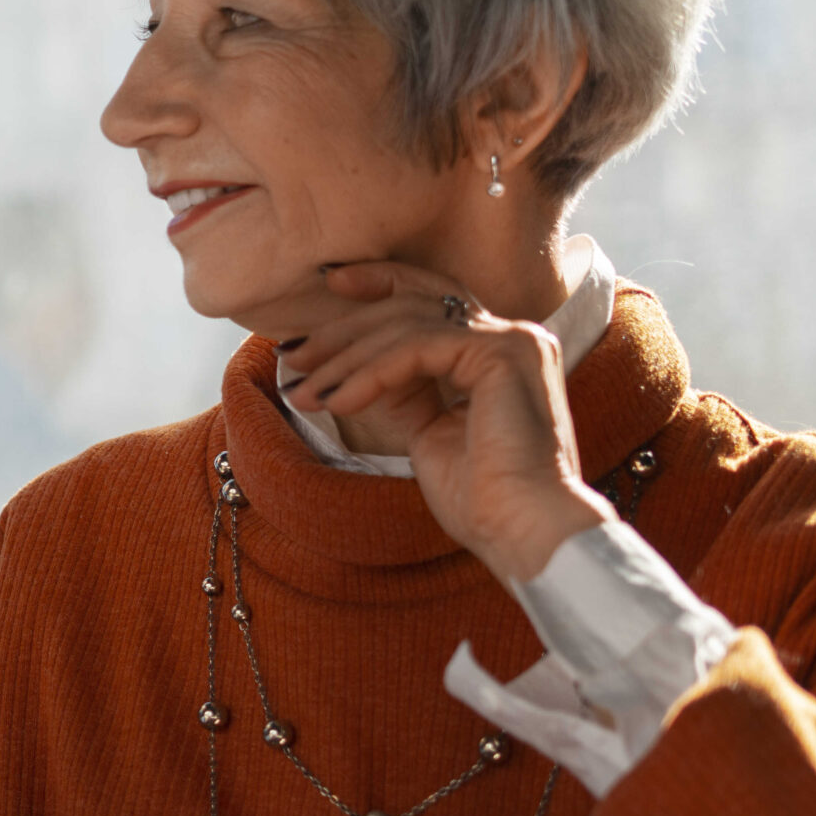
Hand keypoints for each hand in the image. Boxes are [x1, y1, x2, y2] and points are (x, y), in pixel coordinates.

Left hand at [280, 262, 610, 581]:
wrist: (523, 532)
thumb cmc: (482, 499)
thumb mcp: (430, 431)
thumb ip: (408, 390)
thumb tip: (363, 368)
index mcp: (501, 352)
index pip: (434, 298)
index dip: (380, 284)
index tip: (328, 287)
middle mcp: (514, 336)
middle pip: (414, 302)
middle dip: (346, 327)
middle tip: (293, 355)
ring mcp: (513, 340)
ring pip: (408, 324)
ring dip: (346, 359)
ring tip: (306, 393)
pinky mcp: (502, 354)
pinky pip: (416, 348)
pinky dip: (371, 374)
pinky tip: (339, 402)